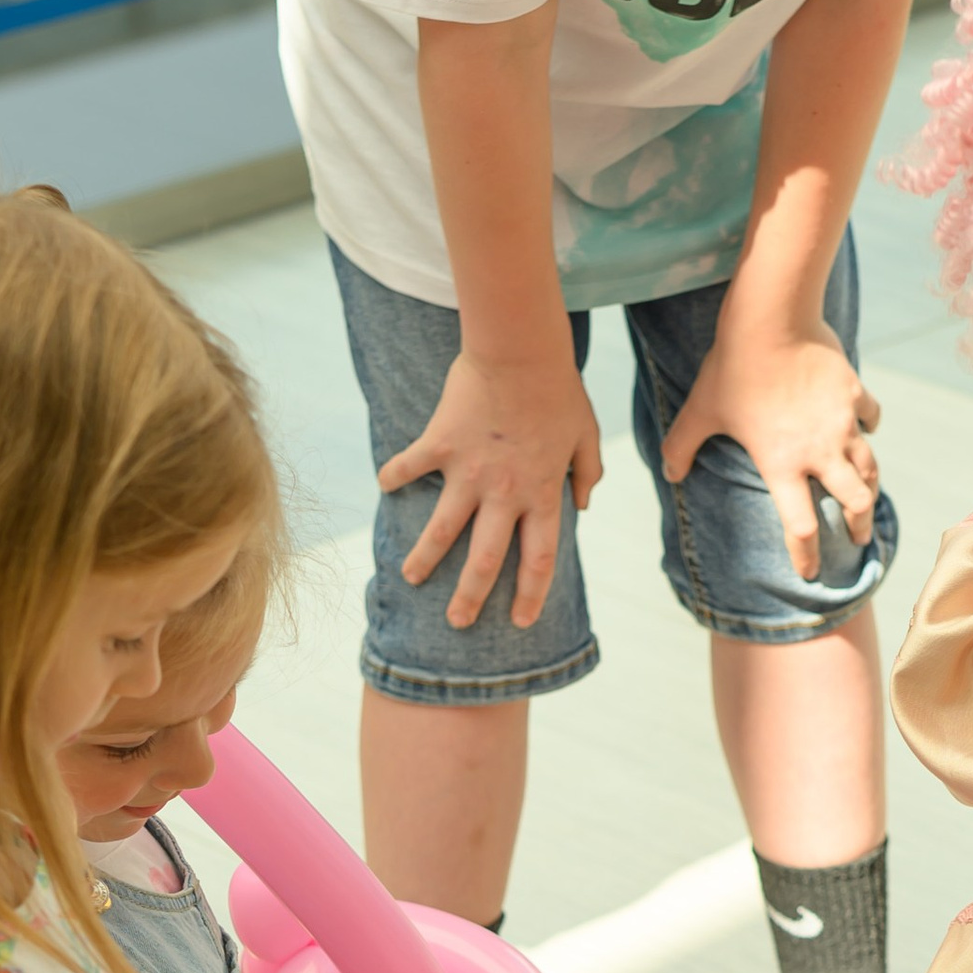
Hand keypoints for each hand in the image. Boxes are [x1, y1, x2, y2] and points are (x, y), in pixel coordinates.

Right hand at [381, 346, 602, 630]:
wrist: (520, 349)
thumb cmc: (559, 389)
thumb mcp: (586, 434)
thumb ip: (588, 473)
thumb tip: (583, 505)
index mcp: (542, 493)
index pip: (539, 558)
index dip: (531, 594)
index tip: (520, 620)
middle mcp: (504, 493)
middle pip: (485, 560)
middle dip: (470, 597)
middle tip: (457, 623)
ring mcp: (469, 471)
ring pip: (442, 529)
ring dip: (425, 558)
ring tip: (411, 578)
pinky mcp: (440, 444)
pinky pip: (411, 467)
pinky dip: (394, 476)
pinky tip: (384, 486)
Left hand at [658, 317, 877, 584]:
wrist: (770, 320)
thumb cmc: (731, 367)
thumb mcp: (700, 410)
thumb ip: (681, 445)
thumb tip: (668, 473)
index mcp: (782, 465)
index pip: (801, 528)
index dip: (806, 557)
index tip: (809, 574)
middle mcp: (819, 452)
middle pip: (856, 504)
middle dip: (860, 527)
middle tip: (857, 538)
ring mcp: (841, 423)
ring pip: (869, 466)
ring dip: (869, 485)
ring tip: (867, 494)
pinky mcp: (853, 393)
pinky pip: (870, 417)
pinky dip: (868, 426)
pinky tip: (864, 425)